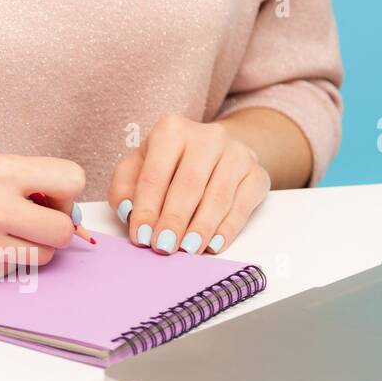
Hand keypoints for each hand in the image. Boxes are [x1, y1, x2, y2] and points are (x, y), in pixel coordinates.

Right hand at [0, 154, 84, 280]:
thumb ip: (20, 181)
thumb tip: (63, 205)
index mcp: (0, 170)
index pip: (71, 179)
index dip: (65, 193)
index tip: (48, 198)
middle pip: (63, 230)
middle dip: (55, 229)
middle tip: (32, 224)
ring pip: (44, 257)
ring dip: (32, 250)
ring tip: (2, 237)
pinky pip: (12, 271)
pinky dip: (2, 262)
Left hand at [108, 115, 270, 255]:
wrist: (217, 153)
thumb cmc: (170, 164)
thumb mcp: (139, 166)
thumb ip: (124, 187)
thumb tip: (128, 212)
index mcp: (172, 130)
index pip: (155, 174)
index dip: (146, 209)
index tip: (141, 237)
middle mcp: (208, 137)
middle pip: (189, 184)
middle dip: (174, 220)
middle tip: (164, 246)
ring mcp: (237, 154)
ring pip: (218, 196)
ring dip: (201, 227)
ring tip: (187, 249)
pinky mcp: (257, 174)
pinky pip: (243, 205)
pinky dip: (228, 229)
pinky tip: (213, 245)